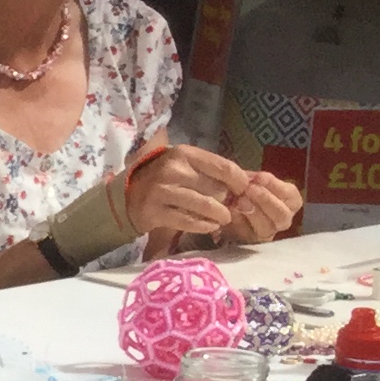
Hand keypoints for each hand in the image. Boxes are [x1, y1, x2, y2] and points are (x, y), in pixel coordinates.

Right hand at [123, 143, 246, 259]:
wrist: (130, 195)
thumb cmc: (167, 179)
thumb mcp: (187, 166)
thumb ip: (213, 172)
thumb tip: (249, 182)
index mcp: (185, 154)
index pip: (223, 167)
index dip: (240, 181)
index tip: (245, 191)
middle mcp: (173, 170)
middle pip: (217, 189)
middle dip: (228, 201)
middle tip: (232, 208)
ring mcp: (163, 191)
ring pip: (205, 206)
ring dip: (220, 216)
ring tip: (223, 219)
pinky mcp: (156, 212)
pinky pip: (189, 222)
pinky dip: (204, 226)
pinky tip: (210, 226)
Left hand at [221, 165, 300, 241]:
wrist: (231, 205)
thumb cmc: (249, 189)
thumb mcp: (254, 181)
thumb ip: (255, 179)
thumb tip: (248, 178)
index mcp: (291, 201)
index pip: (290, 194)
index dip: (274, 185)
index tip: (259, 177)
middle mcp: (284, 219)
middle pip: (281, 214)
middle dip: (265, 200)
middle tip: (249, 189)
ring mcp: (269, 232)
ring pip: (266, 227)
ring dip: (253, 212)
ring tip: (240, 200)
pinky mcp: (252, 240)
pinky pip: (248, 233)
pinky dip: (239, 221)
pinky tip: (232, 210)